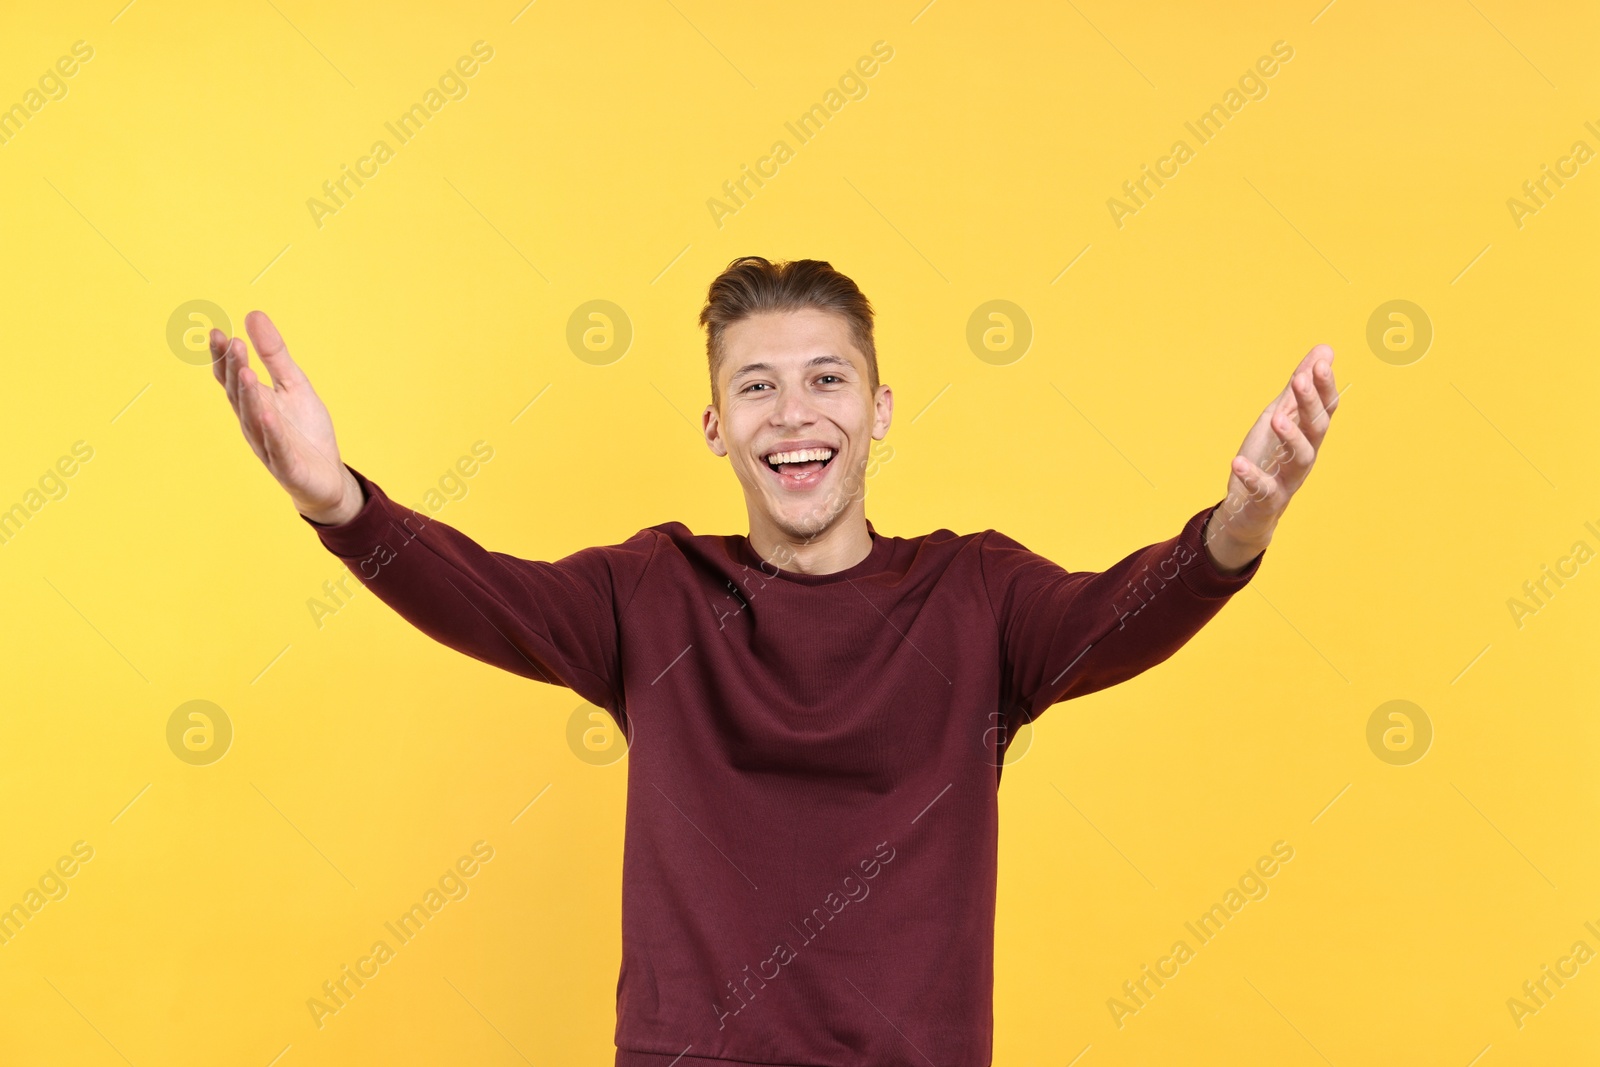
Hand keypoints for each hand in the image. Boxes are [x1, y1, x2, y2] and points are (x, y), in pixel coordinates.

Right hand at [210, 310, 359, 524]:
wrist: (326, 476)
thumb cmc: (306, 430)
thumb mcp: (294, 384)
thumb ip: (274, 354)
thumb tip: (252, 314)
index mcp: (254, 402)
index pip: (232, 377)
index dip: (224, 357)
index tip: (218, 332)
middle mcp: (255, 423)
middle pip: (239, 394)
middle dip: (234, 369)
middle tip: (232, 343)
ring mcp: (268, 445)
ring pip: (253, 419)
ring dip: (248, 396)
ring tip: (245, 371)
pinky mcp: (287, 466)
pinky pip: (276, 447)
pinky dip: (271, 431)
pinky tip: (267, 414)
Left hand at [1204, 343, 1340, 571]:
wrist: (1248, 508)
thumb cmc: (1268, 457)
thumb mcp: (1281, 416)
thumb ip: (1298, 388)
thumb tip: (1325, 349)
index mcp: (1308, 434)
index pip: (1325, 407)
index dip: (1324, 386)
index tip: (1321, 362)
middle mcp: (1305, 455)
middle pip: (1316, 428)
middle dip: (1310, 403)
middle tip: (1302, 379)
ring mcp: (1288, 479)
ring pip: (1300, 458)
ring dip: (1290, 437)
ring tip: (1276, 419)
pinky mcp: (1267, 500)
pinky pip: (1264, 489)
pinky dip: (1252, 476)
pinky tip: (1237, 462)